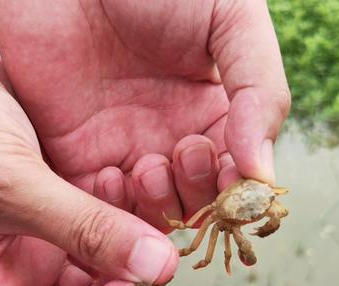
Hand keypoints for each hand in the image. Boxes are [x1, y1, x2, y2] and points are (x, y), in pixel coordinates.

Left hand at [0, 0, 289, 229]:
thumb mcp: (231, 19)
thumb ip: (260, 91)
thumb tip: (262, 174)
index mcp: (216, 109)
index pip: (237, 172)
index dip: (240, 187)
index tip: (236, 181)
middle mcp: (171, 136)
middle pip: (197, 201)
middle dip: (199, 193)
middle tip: (185, 152)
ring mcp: (123, 148)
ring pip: (151, 211)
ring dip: (158, 204)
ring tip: (149, 164)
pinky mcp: (76, 154)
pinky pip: (97, 207)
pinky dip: (108, 210)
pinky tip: (113, 175)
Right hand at [0, 0, 178, 285]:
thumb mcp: (13, 184)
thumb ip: (86, 229)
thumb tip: (158, 270)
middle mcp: (14, 273)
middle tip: (156, 265)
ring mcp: (38, 242)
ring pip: (99, 276)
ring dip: (127, 256)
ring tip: (144, 218)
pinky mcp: (59, 210)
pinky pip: (103, 233)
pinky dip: (124, 218)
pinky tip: (130, 184)